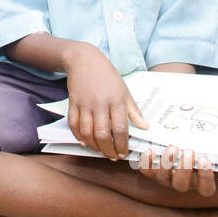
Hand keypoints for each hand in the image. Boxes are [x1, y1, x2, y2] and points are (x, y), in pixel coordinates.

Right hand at [63, 44, 146, 158]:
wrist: (84, 60)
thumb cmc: (107, 75)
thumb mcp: (124, 90)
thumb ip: (134, 111)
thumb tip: (144, 127)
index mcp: (116, 100)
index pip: (121, 128)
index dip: (122, 144)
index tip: (123, 153)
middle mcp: (100, 103)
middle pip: (103, 134)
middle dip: (108, 150)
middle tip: (112, 156)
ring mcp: (85, 104)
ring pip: (87, 132)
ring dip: (94, 146)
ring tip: (101, 151)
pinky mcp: (73, 103)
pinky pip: (74, 124)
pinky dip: (78, 136)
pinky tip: (85, 142)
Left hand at [138, 145, 217, 195]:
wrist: (180, 154)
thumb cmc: (201, 159)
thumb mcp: (217, 162)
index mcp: (200, 185)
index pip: (205, 189)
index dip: (205, 177)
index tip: (205, 159)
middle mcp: (183, 186)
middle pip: (182, 185)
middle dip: (184, 169)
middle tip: (188, 151)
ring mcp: (166, 180)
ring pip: (164, 179)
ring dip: (167, 164)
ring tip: (172, 148)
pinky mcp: (152, 173)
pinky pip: (147, 172)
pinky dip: (146, 162)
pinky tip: (150, 151)